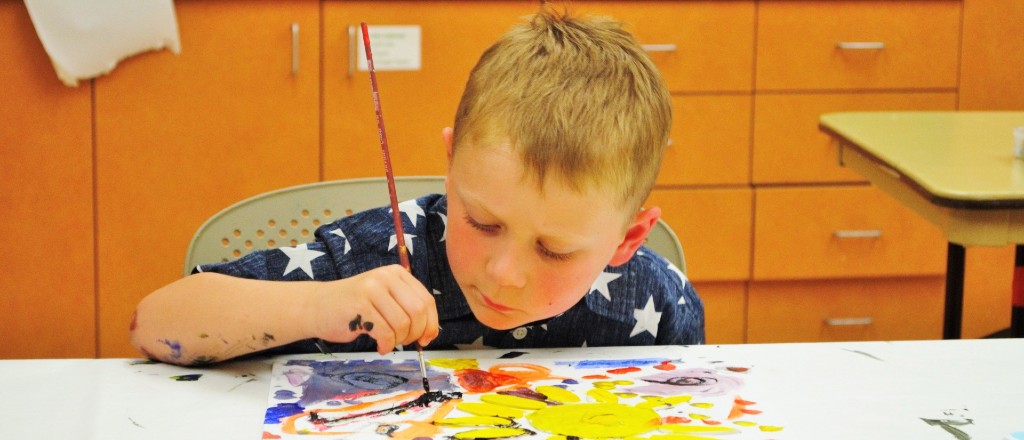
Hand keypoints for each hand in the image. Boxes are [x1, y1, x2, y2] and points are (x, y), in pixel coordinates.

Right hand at [306, 265, 438, 354]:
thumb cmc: (353, 308)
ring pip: (402, 324)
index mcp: (396, 274)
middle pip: (418, 311)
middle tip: (405, 342)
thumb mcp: (384, 299)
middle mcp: (385, 277)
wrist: (316, 306)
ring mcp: (372, 290)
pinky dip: (386, 345)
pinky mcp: (360, 306)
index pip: (426, 300)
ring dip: (399, 341)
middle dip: (416, 333)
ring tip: (388, 342)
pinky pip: (385, 332)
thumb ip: (406, 308)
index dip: (431, 323)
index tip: (426, 339)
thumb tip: (431, 333)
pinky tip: (380, 346)